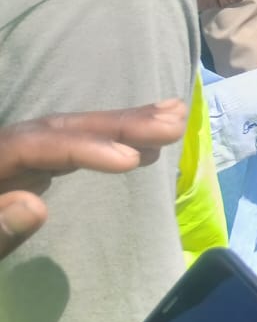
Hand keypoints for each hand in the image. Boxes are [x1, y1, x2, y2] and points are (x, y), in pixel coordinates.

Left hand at [0, 101, 187, 256]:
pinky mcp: (18, 177)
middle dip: (116, 123)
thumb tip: (35, 204)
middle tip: (174, 121)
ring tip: (175, 117)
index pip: (31, 146)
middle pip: (55, 128)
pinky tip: (140, 144)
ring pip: (64, 133)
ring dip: (121, 124)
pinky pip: (64, 150)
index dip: (81, 149)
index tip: (130, 160)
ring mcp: (7, 167)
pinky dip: (105, 142)